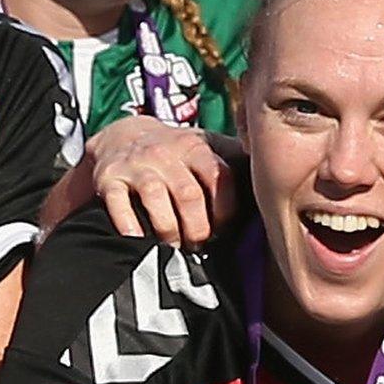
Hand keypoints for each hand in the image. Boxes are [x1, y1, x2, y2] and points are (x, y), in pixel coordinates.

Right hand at [87, 117, 239, 246]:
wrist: (122, 136)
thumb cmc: (179, 156)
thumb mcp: (209, 151)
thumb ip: (238, 167)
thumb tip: (275, 198)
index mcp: (199, 148)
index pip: (221, 179)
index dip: (225, 212)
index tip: (224, 231)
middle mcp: (167, 153)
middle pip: (189, 195)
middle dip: (197, 229)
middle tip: (199, 246)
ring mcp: (137, 165)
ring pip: (156, 199)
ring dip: (169, 231)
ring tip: (174, 247)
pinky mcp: (108, 178)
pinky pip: (118, 204)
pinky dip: (129, 226)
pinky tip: (140, 241)